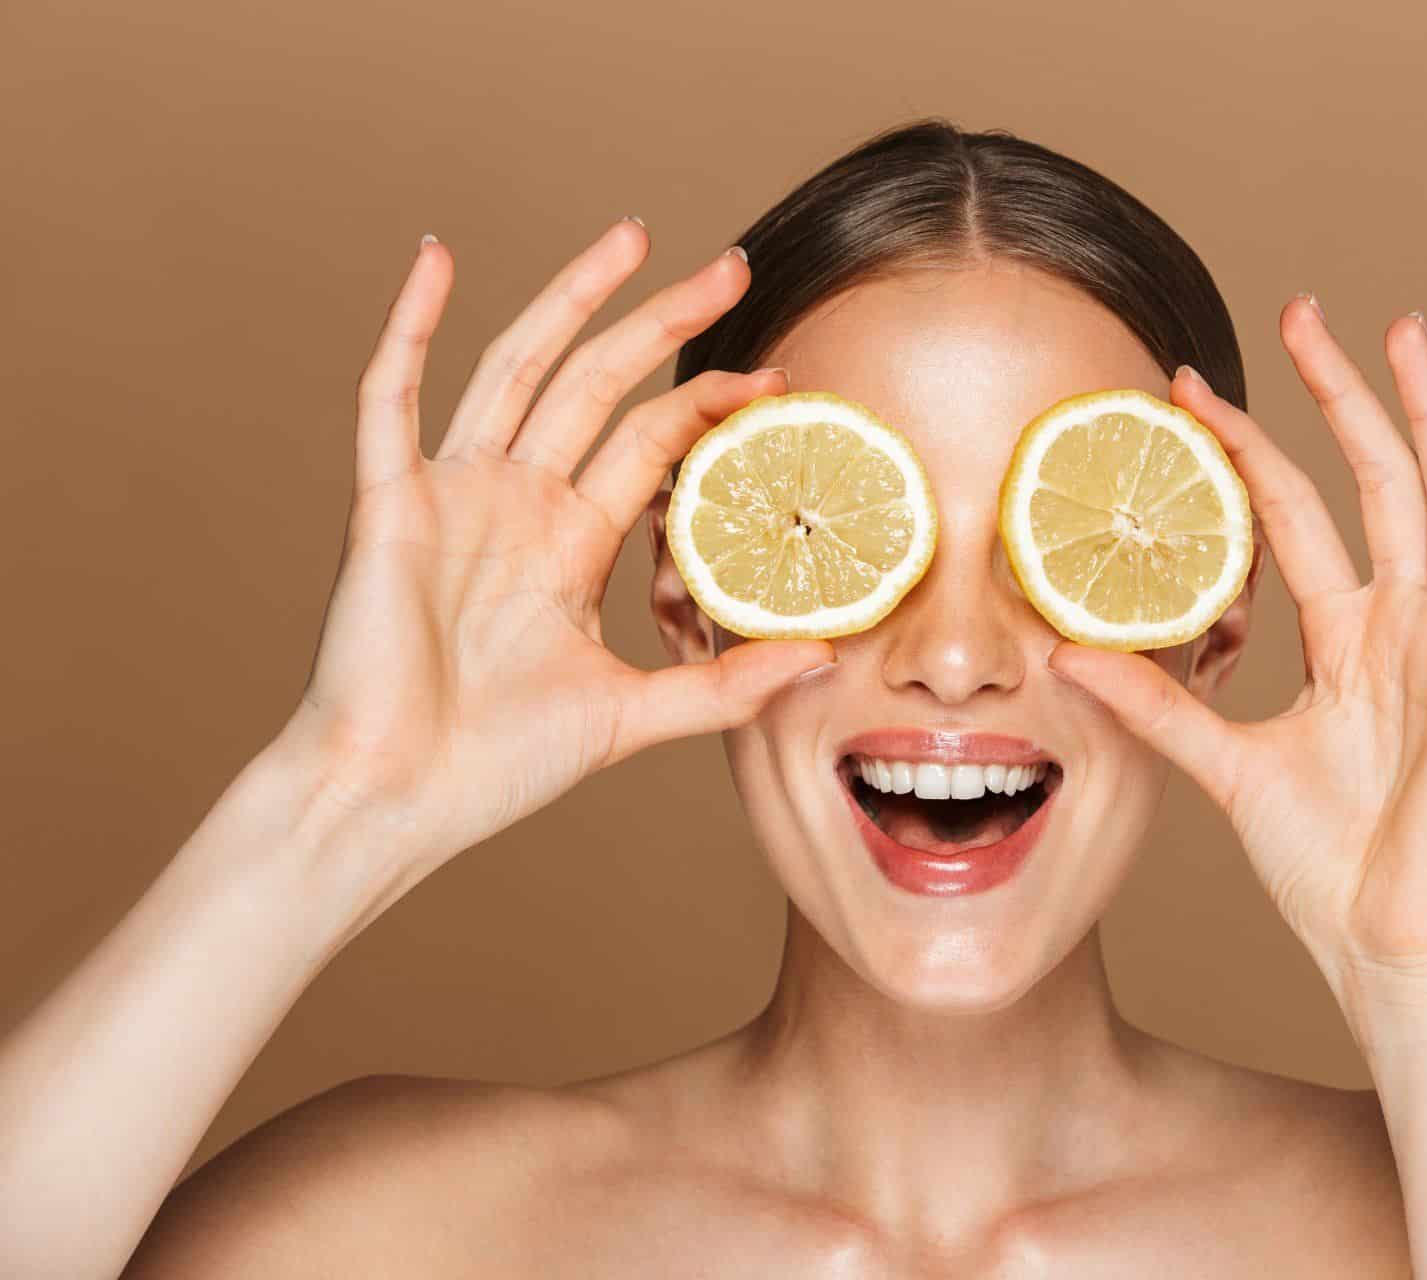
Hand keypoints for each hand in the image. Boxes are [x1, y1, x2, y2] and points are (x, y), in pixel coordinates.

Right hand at [277, 222, 831, 873]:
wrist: (397, 798)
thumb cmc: (496, 764)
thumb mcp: (630, 716)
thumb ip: (722, 685)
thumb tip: (824, 658)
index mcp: (568, 542)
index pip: (650, 444)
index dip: (709, 406)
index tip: (774, 381)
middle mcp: (517, 502)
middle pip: (599, 383)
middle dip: (661, 322)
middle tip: (725, 266)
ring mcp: (454, 494)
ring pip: (519, 368)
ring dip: (570, 299)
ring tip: (628, 237)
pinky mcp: (390, 504)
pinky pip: (391, 398)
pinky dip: (410, 325)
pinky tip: (438, 258)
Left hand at [1048, 298, 1426, 1000]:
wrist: (1389, 946)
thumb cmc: (1326, 867)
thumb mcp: (1226, 768)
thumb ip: (1159, 708)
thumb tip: (1068, 658)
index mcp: (1348, 641)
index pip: (1293, 515)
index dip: (1247, 450)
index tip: (1192, 390)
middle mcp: (1403, 628)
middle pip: (1373, 481)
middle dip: (1338, 395)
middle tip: (1302, 310)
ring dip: (1423, 418)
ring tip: (1401, 332)